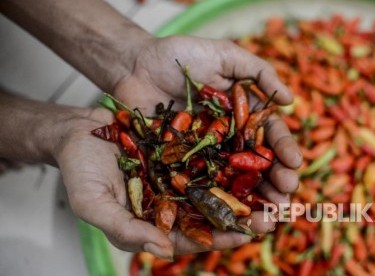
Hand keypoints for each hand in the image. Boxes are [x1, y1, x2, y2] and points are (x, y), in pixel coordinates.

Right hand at [56, 108, 280, 258]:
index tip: (244, 236)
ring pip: (221, 183)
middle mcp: (175, 199)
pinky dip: (234, 153)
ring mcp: (182, 172)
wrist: (78, 129)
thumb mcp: (94, 204)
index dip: (218, 238)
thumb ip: (126, 230)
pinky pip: (214, 152)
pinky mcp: (185, 146)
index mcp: (156, 221)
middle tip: (273, 215)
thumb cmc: (80, 169)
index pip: (193, 236)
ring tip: (276, 186)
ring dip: (249, 186)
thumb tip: (164, 252)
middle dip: (245, 216)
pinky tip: (256, 150)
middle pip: (215, 212)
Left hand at [109, 35, 302, 254]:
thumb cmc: (181, 56)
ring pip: (236, 182)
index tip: (293, 162)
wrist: (135, 66)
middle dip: (276, 183)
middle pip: (259, 165)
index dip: (284, 149)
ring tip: (268, 217)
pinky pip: (204, 187)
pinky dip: (219, 203)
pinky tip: (231, 219)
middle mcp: (231, 140)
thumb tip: (290, 100)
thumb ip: (259, 72)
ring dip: (254, 202)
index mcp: (245, 115)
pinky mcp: (184, 167)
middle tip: (285, 199)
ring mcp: (208, 156)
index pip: (271, 136)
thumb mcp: (225, 55)